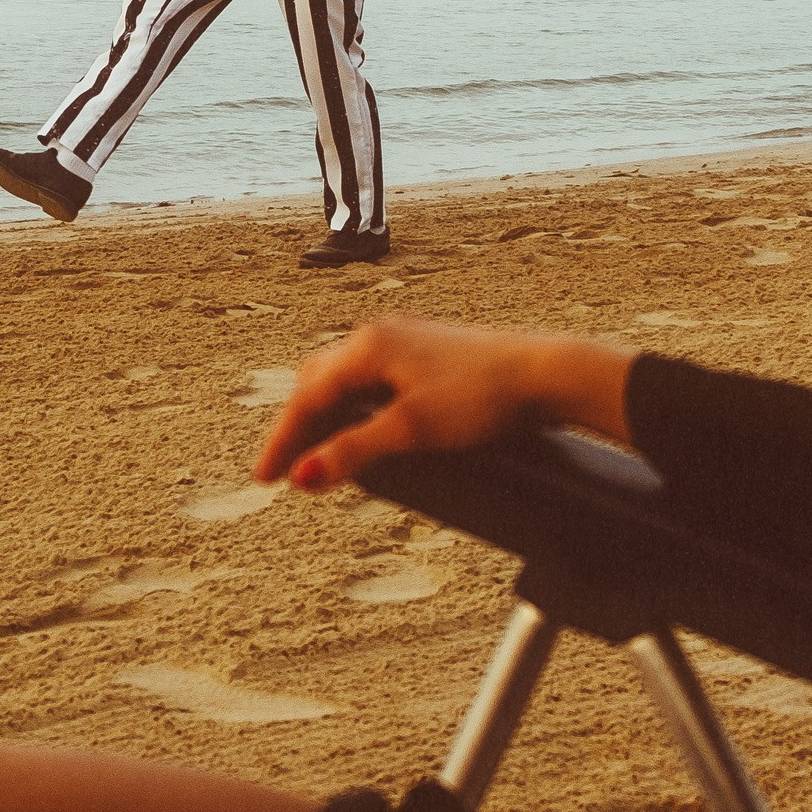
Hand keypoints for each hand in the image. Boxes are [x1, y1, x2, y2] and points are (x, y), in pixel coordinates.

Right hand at [254, 317, 637, 492]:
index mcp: (368, 347)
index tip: (264, 477)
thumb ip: (354, 451)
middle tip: (285, 465)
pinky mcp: (428, 350)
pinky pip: (370, 374)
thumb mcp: (412, 431)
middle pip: (318, 378)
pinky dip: (352, 403)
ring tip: (316, 449)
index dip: (283, 440)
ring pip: (344, 374)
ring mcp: (406, 339)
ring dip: (325, 411)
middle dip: (298, 422)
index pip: (307, 397)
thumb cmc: (482, 398)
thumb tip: (304, 475)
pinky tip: (362, 423)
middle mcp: (380, 334)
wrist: (547, 375)